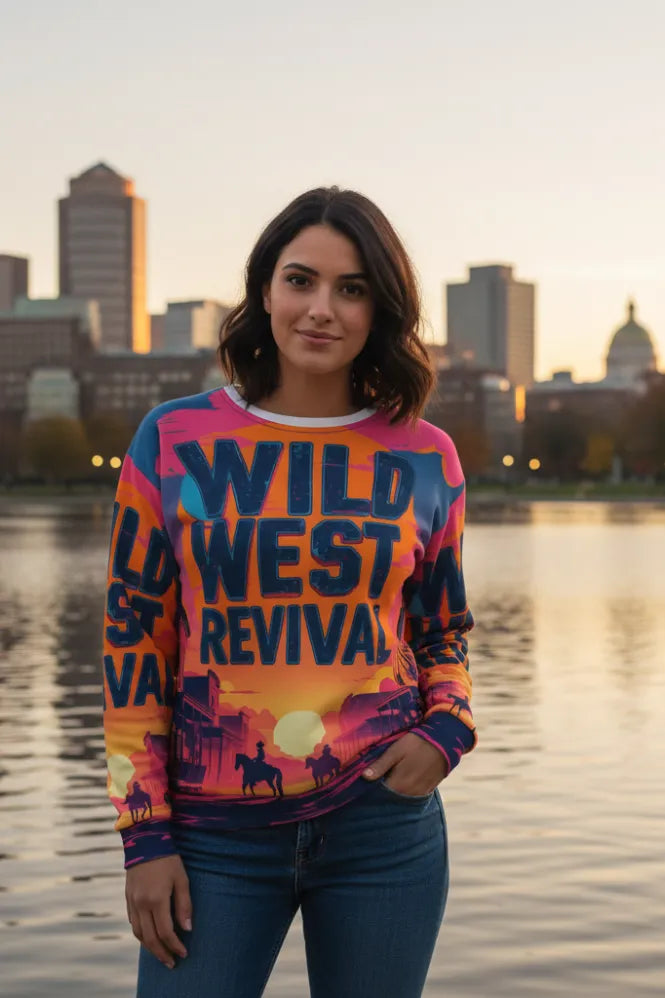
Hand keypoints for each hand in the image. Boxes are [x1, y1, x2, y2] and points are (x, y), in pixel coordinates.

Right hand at [125, 854, 191, 969]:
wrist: (145, 841)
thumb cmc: (168, 859)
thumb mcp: (182, 879)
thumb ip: (184, 905)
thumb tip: (187, 929)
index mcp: (156, 900)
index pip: (166, 932)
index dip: (175, 945)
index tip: (184, 953)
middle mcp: (141, 904)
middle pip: (150, 938)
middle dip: (162, 953)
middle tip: (172, 963)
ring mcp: (132, 902)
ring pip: (139, 934)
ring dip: (150, 947)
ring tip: (161, 954)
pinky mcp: (128, 898)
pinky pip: (133, 923)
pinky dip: (141, 934)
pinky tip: (149, 937)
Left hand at [361, 732, 448, 795]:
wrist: (444, 741)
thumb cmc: (417, 743)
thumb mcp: (396, 750)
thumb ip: (381, 765)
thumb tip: (364, 777)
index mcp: (399, 784)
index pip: (379, 795)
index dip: (370, 791)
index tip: (363, 787)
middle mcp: (409, 794)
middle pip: (390, 800)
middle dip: (381, 795)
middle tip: (373, 786)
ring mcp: (420, 794)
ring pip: (401, 800)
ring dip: (393, 795)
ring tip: (387, 785)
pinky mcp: (428, 791)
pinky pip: (412, 797)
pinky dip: (405, 794)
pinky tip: (401, 785)